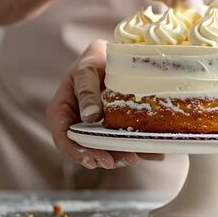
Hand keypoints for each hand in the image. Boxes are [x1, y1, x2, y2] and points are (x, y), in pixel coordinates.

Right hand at [46, 40, 163, 168]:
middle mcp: (77, 124)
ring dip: (122, 155)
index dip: (77, 152)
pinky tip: (156, 153)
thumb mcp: (87, 70)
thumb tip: (91, 117)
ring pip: (107, 149)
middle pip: (87, 148)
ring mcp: (97, 129)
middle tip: (122, 160)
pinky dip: (140, 149)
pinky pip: (126, 142)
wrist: (112, 56)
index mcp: (62, 112)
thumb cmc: (93, 60)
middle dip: (104, 157)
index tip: (94, 159)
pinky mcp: (115, 129)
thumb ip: (86, 91)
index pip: (63, 137)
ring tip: (137, 157)